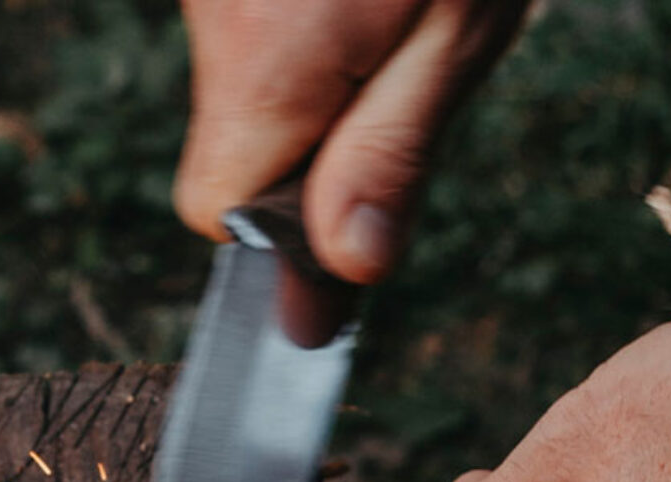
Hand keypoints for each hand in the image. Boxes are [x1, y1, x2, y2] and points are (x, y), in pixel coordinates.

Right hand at [173, 0, 527, 286]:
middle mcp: (213, 20)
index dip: (284, 228)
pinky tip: (355, 5)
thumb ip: (391, 153)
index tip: (353, 204)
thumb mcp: (457, 32)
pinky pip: (250, 35)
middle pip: (229, 150)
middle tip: (393, 90)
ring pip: (242, 92)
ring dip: (311, 89)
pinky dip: (302, 37)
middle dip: (304, 153)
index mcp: (267, 62)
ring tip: (386, 27)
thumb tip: (348, 266)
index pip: (216, 209)